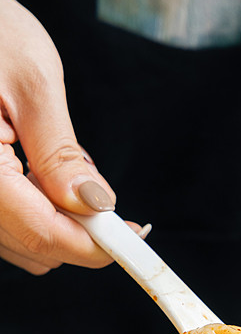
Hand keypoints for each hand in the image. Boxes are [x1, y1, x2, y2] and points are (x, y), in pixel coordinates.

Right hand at [0, 0, 119, 274]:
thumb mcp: (33, 85)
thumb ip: (61, 154)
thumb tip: (96, 205)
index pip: (44, 234)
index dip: (96, 245)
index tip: (133, 237)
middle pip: (36, 248)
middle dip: (82, 232)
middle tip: (105, 197)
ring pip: (25, 247)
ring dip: (62, 226)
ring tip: (68, 175)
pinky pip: (13, 231)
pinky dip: (41, 217)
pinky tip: (46, 181)